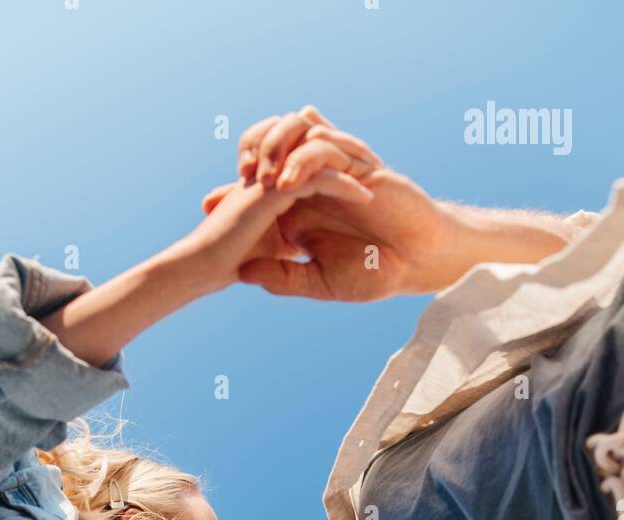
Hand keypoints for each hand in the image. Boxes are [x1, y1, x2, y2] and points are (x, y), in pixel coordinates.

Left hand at [202, 105, 446, 300]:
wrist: (417, 262)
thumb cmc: (374, 273)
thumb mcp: (319, 282)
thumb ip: (283, 278)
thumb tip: (241, 273)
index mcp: (301, 204)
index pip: (260, 183)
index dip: (232, 190)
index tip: (207, 208)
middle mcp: (315, 180)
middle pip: (272, 144)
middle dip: (249, 154)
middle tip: (235, 182)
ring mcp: (336, 168)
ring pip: (298, 133)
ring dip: (276, 150)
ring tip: (262, 180)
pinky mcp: (359, 165)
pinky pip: (327, 146)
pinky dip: (305, 158)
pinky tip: (289, 183)